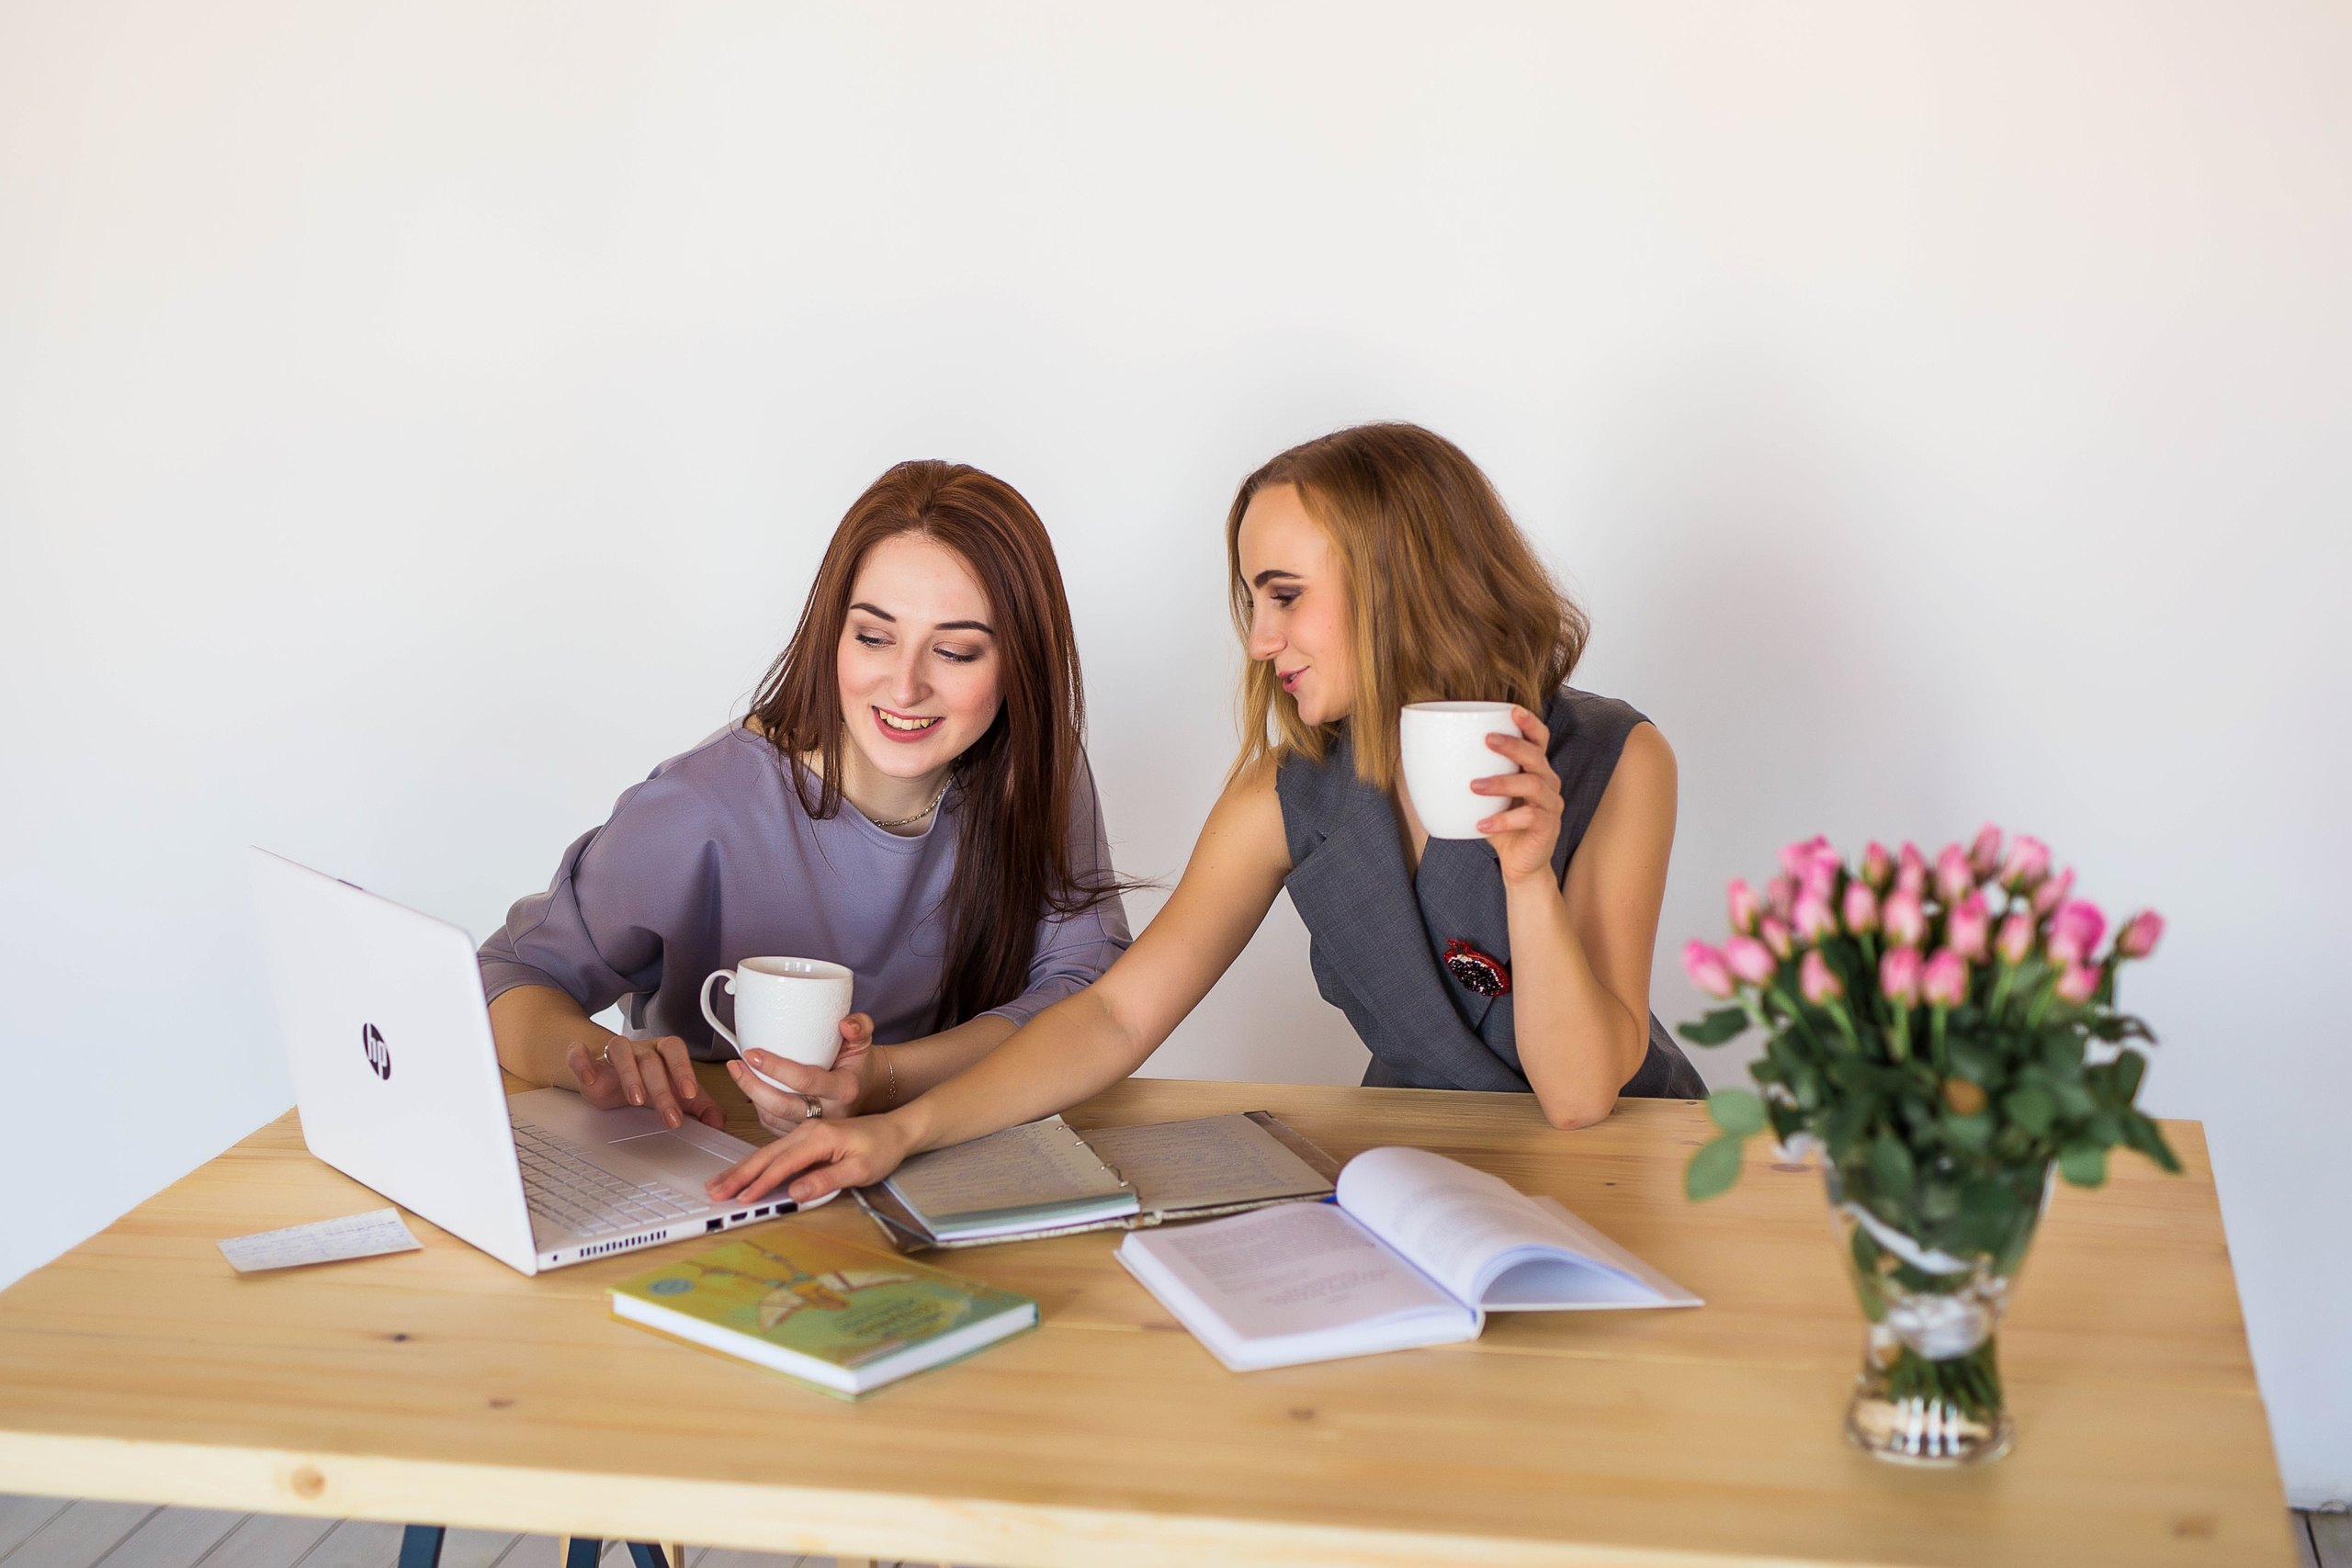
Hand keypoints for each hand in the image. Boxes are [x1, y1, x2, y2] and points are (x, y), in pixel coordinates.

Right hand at [567, 1034, 724, 1129]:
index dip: (683, 1069)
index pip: (674, 1050)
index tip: (691, 1094)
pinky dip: (582, 1063)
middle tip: (670, 1116)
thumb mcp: (673, 1093)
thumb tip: (719, 1123)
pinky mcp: (586, 1059)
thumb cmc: (645, 1079)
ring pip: (619, 1051)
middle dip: (661, 1088)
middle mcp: (638, 1048)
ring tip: (636, 1100)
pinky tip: (589, 1079)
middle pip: (650, 1059)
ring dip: (629, 1073)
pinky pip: (579, 1053)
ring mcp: (611, 1053)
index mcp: (661, 1052)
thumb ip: (700, 1106)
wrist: (608, 1069)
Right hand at [704, 1112, 916, 1207]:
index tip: (742, 1198)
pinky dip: (755, 1164)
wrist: (896, 1130)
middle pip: (766, 1155)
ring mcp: (805, 1132)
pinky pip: (775, 1152)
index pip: (783, 1164)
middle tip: (714, 1191)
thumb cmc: (882, 1148)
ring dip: (741, 1169)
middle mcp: (807, 1130)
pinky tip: (742, 1173)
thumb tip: (796, 1192)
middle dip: (738, 1175)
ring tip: (718, 1183)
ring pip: (766, 1152)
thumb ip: (827, 1180)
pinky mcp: (805, 1138)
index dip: (761, 1183)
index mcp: (819, 1137)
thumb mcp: (861, 1170)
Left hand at [723, 1012, 876, 1133]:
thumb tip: (845, 1025)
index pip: (805, 1080)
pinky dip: (759, 1110)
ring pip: (774, 1119)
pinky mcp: (804, 1134)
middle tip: (736, 1065)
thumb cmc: (858, 1065)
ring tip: (738, 1073)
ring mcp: (816, 1127)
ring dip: (751, 1098)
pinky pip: (774, 1128)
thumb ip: (859, 1026)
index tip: (754, 1053)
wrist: (867, 1091)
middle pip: (783, 1106)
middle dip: (753, 1086)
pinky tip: (752, 1091)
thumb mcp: (865, 1041)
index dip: (775, 1068)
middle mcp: (830, 1113)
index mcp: (844, 1089)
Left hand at [1473, 705, 1565, 887]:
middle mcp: (1548, 782)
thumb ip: (1469, 777)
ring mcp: (1551, 805)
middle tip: (1486, 740)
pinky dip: (1502, 820)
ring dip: (1502, 783)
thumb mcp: (1485, 798)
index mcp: (1535, 769)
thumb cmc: (1501, 824)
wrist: (1520, 863)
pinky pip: (1529, 818)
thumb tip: (1424, 758)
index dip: (1530, 723)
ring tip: (1474, 786)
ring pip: (1533, 785)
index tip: (1512, 710)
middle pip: (1536, 756)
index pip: (1540, 739)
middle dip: (1512, 745)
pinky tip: (1480, 825)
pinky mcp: (1548, 827)